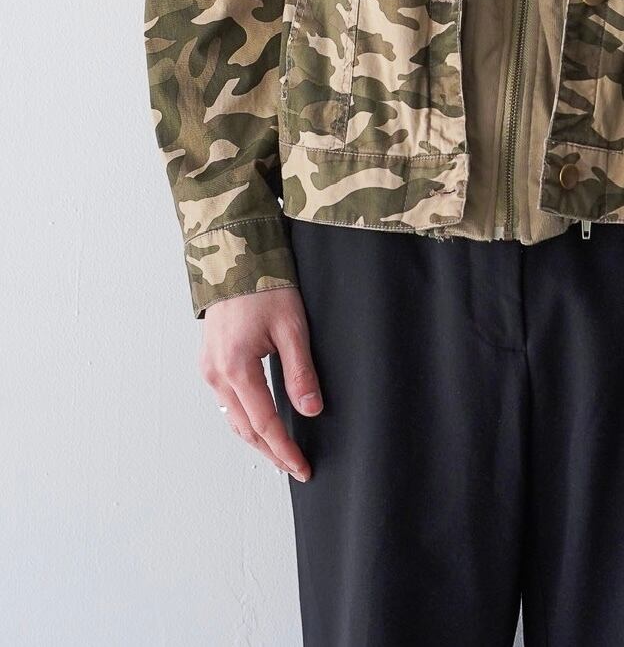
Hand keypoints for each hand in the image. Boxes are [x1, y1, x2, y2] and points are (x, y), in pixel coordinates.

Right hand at [200, 288, 322, 480]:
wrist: (235, 257)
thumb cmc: (265, 286)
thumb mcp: (292, 327)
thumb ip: (300, 371)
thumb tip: (311, 409)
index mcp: (236, 367)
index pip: (264, 423)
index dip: (284, 450)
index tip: (302, 468)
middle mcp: (216, 373)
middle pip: (244, 428)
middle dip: (270, 452)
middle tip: (295, 469)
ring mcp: (209, 368)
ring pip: (232, 418)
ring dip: (256, 439)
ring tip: (279, 455)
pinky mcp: (210, 361)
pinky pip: (226, 402)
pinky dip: (244, 419)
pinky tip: (259, 424)